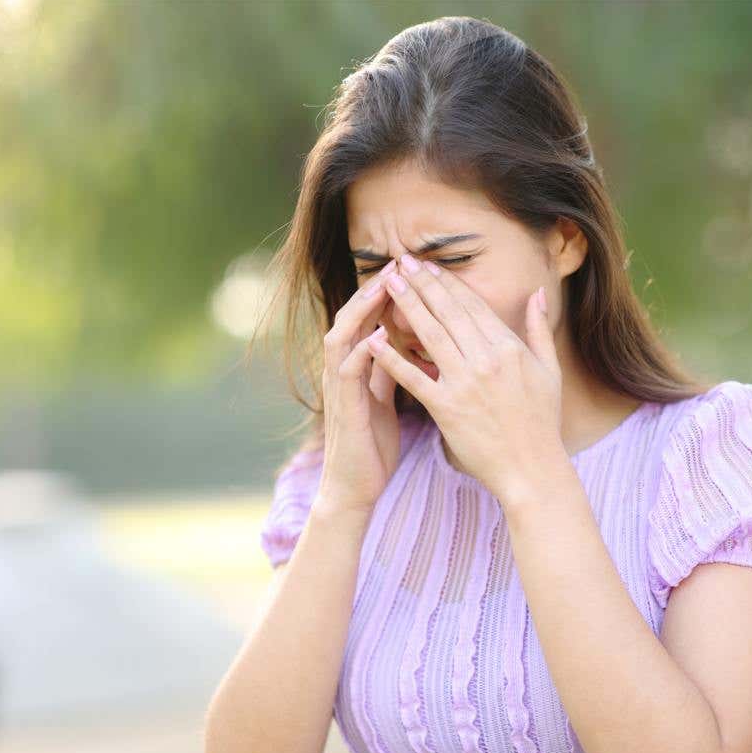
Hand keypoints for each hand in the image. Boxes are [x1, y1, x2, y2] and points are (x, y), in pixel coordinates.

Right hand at [316, 258, 401, 515]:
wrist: (355, 488)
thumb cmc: (373, 444)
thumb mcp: (384, 398)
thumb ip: (389, 369)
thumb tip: (406, 341)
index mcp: (356, 367)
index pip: (368, 319)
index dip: (387, 294)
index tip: (412, 269)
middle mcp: (342, 371)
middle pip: (352, 318)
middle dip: (373, 290)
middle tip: (397, 264)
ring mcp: (339, 389)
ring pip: (342, 337)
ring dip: (362, 312)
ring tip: (383, 288)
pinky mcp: (343, 410)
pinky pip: (348, 374)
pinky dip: (362, 352)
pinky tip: (378, 336)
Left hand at [366, 252, 563, 501]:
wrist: (532, 469)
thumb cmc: (541, 422)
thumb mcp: (549, 370)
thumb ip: (538, 329)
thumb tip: (537, 294)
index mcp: (509, 348)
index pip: (472, 305)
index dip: (447, 283)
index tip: (428, 265)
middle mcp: (487, 360)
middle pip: (448, 313)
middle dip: (422, 284)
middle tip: (400, 262)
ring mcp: (465, 384)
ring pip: (430, 335)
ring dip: (408, 306)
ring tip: (389, 284)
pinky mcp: (446, 409)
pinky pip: (414, 378)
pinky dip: (393, 358)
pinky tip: (374, 339)